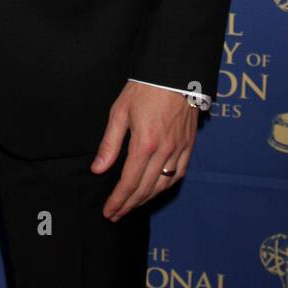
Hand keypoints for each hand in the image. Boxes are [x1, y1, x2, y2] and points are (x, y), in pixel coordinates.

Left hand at [91, 81, 198, 220]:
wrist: (174, 72)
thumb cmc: (144, 89)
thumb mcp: (119, 112)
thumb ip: (109, 144)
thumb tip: (98, 169)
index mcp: (144, 144)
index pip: (128, 183)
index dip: (117, 201)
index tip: (108, 212)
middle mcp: (164, 152)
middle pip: (145, 189)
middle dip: (129, 205)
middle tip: (116, 214)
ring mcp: (179, 150)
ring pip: (163, 186)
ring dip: (146, 200)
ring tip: (132, 205)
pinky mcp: (189, 145)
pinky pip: (179, 174)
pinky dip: (166, 187)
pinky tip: (156, 190)